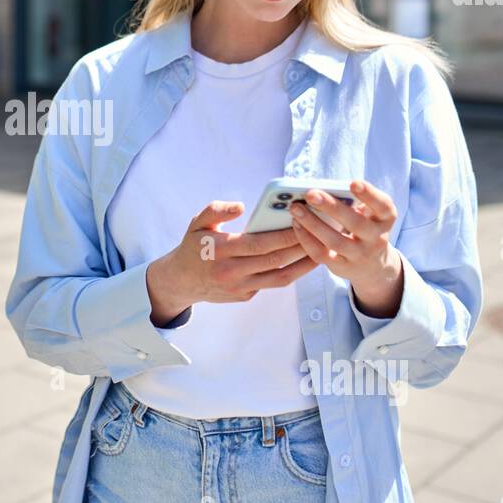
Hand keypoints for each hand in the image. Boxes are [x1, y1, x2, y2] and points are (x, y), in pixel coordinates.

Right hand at [146, 200, 317, 324]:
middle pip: (275, 260)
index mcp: (221, 250)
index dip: (284, 235)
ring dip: (303, 265)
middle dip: (301, 247)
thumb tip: (241, 206)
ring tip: (321, 250)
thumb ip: (216, 210)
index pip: (260, 244)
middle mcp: (231, 271)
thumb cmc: (194, 246)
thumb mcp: (197, 223)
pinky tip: (303, 261)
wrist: (181, 281)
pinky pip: (272, 283)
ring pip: (280, 277)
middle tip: (320, 233)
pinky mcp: (245, 296)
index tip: (303, 222)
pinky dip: (290, 272)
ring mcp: (240, 287)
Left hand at [289, 179, 403, 317]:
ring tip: (296, 209)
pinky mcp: (342, 267)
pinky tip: (296, 224)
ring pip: (335, 241)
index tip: (353, 183)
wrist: (372, 265)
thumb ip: (354, 202)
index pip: (382, 206)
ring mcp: (359, 255)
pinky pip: (321, 254)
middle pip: (355, 223)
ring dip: (313, 223)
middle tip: (310, 194)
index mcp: (385, 219)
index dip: (369, 194)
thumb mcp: (369, 214)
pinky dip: (306, 239)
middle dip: (332, 207)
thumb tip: (321, 188)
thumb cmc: (364, 227)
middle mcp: (376, 238)